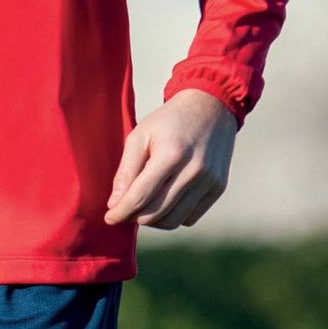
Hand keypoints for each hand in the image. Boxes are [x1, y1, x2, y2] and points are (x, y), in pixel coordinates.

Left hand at [104, 88, 236, 229]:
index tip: (109, 218)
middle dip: (134, 216)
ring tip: (141, 207)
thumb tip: (114, 203)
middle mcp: (193, 170)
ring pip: (174, 220)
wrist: (209, 108)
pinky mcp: (218, 188)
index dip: (121, 211)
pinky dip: (172, 217)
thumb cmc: (168, 122)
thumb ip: (126, 170)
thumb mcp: (140, 135)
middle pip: (156, 212)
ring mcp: (209, 181)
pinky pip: (190, 218)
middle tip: (123, 209)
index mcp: (171, 153)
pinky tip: (163, 203)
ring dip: (152, 220)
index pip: (141, 196)